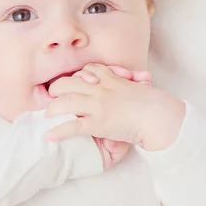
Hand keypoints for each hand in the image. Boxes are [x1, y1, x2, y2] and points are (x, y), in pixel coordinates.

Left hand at [46, 63, 185, 151]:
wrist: (158, 115)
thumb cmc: (153, 104)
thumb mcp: (140, 86)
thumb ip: (132, 83)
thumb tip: (141, 81)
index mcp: (111, 79)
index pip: (89, 69)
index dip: (78, 75)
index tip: (73, 82)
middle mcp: (100, 89)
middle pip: (69, 83)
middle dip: (57, 88)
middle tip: (51, 96)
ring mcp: (97, 106)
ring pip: (66, 102)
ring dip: (52, 108)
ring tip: (46, 115)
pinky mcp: (97, 123)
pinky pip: (72, 127)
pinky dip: (58, 132)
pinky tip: (49, 136)